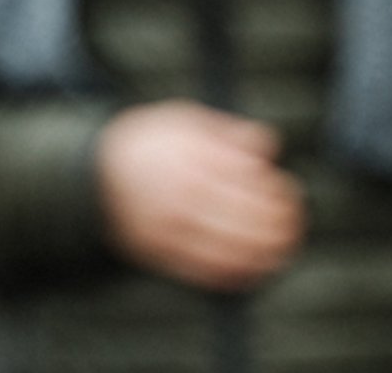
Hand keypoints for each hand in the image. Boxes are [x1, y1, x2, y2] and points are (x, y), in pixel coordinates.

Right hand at [94, 101, 304, 291]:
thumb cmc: (148, 143)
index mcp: (190, 157)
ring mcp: (170, 228)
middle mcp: (182, 194)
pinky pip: (207, 272)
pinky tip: (255, 268)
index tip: (288, 190)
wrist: (97, 175)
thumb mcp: (185, 118)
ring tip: (284, 247)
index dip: (277, 190)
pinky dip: (237, 274)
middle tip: (295, 222)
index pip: (249, 179)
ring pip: (231, 249)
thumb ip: (229, 132)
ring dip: (267, 253)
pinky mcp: (161, 254)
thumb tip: (268, 147)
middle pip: (247, 217)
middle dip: (280, 224)